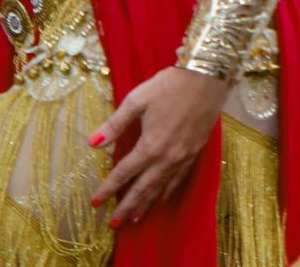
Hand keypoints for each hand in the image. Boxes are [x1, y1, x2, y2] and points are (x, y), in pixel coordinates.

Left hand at [88, 66, 234, 225]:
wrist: (207, 76)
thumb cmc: (169, 85)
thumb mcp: (137, 100)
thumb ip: (115, 124)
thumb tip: (92, 144)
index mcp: (150, 145)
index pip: (123, 173)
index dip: (108, 189)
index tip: (95, 203)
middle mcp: (167, 157)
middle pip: (143, 187)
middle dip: (126, 206)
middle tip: (114, 223)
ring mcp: (184, 156)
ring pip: (162, 186)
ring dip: (147, 203)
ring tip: (135, 219)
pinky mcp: (196, 151)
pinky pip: (180, 177)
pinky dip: (169, 190)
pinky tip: (164, 197)